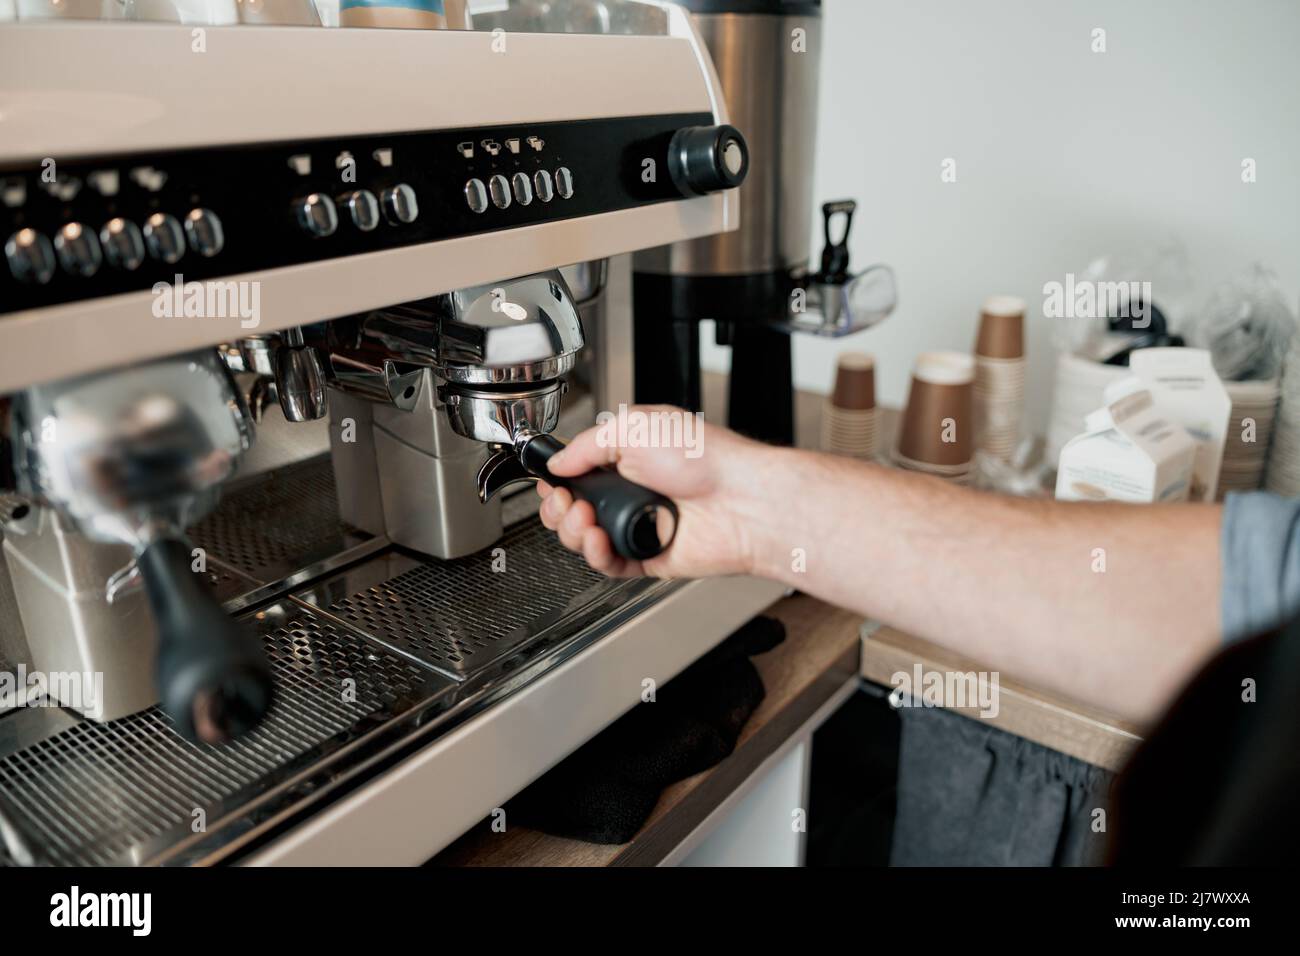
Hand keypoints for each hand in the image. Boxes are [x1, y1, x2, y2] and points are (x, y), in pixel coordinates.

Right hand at [536, 406, 765, 578]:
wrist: (741, 499)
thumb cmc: (705, 457)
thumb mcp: (635, 427)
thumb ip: (587, 444)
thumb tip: (558, 462)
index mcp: (628, 458)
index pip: (577, 473)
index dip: (559, 481)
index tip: (552, 482)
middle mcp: (632, 492)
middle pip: (573, 510)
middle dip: (558, 508)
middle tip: (564, 503)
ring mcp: (639, 525)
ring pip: (586, 540)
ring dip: (573, 531)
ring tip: (584, 519)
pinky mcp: (648, 556)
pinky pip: (609, 564)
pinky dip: (596, 555)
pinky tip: (598, 540)